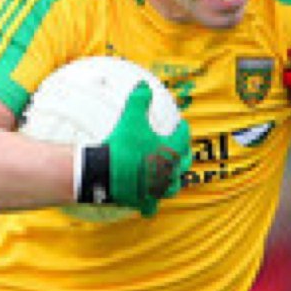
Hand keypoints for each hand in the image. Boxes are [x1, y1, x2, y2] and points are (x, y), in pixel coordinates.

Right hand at [85, 82, 192, 216]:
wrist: (106, 172)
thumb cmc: (122, 144)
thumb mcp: (131, 118)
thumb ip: (139, 100)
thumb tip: (144, 83)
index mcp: (170, 151)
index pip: (183, 137)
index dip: (182, 129)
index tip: (181, 125)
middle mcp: (169, 172)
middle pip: (183, 163)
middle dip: (183, 155)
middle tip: (181, 150)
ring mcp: (158, 188)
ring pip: (173, 187)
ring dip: (173, 181)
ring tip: (170, 177)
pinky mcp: (145, 201)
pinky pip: (151, 206)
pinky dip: (150, 206)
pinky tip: (149, 207)